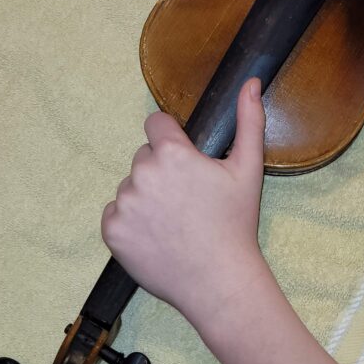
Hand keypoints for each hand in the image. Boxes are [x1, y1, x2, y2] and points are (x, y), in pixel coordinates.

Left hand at [101, 78, 269, 331]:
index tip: (186, 162)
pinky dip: (131, 222)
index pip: (155, 124)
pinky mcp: (112, 231)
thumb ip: (249, 119)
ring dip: (147, 196)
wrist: (218, 281)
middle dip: (162, 170)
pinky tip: (157, 235)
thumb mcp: (249, 168)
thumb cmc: (235, 223)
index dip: (172, 139)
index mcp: (172, 154)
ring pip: (130, 186)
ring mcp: (124, 204)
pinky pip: (115, 213)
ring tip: (174, 221)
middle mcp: (142, 174)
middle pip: (144, 157)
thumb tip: (251, 81)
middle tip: (187, 198)